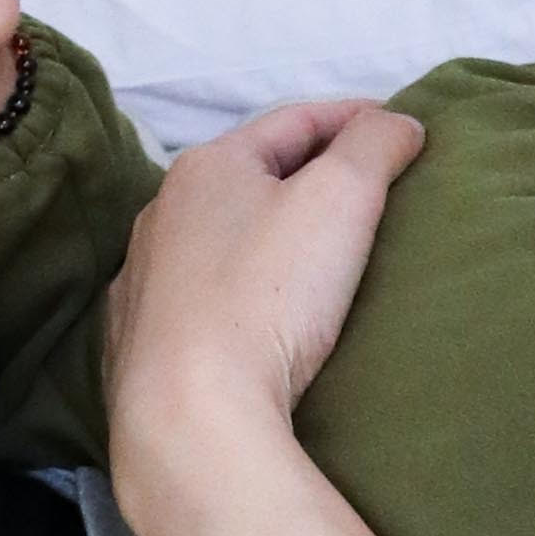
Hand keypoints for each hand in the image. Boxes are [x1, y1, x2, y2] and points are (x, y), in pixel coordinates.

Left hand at [100, 98, 421, 534]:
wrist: (189, 417)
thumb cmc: (268, 293)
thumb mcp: (342, 197)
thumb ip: (375, 144)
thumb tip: (398, 123)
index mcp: (207, 167)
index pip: (295, 121)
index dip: (355, 119)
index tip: (401, 131)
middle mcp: (162, 214)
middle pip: (251, 178)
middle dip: (307, 177)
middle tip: (366, 193)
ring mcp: (141, 283)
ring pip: (217, 240)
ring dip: (263, 236)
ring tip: (313, 260)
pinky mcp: (133, 347)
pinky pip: (194, 301)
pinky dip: (230, 293)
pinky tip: (252, 315)